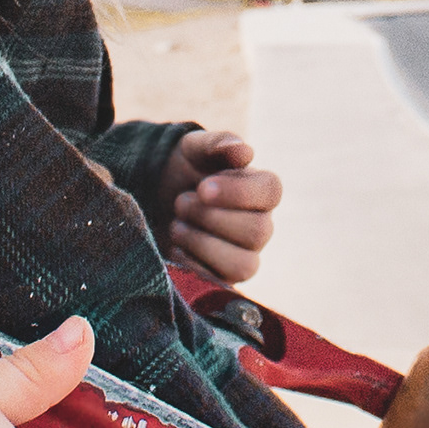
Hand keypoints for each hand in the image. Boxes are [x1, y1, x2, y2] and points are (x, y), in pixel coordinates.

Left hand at [159, 127, 280, 283]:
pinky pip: (220, 283)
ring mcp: (245, 254)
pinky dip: (193, 265)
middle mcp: (260, 224)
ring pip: (244, 265)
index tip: (203, 187)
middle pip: (258, 232)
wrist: (157, 196)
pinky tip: (176, 247)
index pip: (271, 192)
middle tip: (180, 202)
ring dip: (204, 244)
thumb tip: (244, 152)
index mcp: (260, 189)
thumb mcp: (194, 148)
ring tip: (177, 226)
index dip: (239, 193)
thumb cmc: (184, 168)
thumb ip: (218, 144)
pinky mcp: (224, 278)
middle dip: (212, 218)